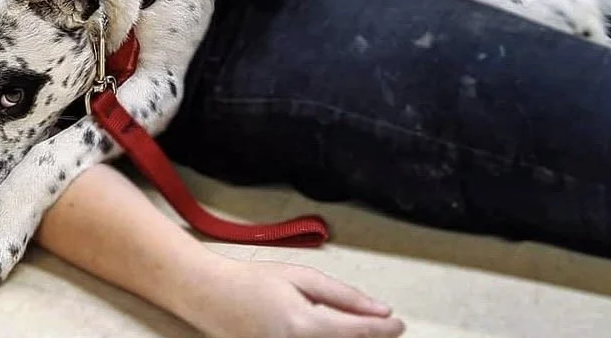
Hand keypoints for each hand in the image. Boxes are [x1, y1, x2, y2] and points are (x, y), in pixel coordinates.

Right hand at [192, 258, 404, 337]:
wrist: (211, 297)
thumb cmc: (254, 282)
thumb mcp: (300, 277)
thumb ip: (342, 296)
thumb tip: (379, 310)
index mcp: (303, 325)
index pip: (356, 333)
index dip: (383, 330)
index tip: (400, 324)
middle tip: (382, 327)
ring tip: (355, 328)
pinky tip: (331, 333)